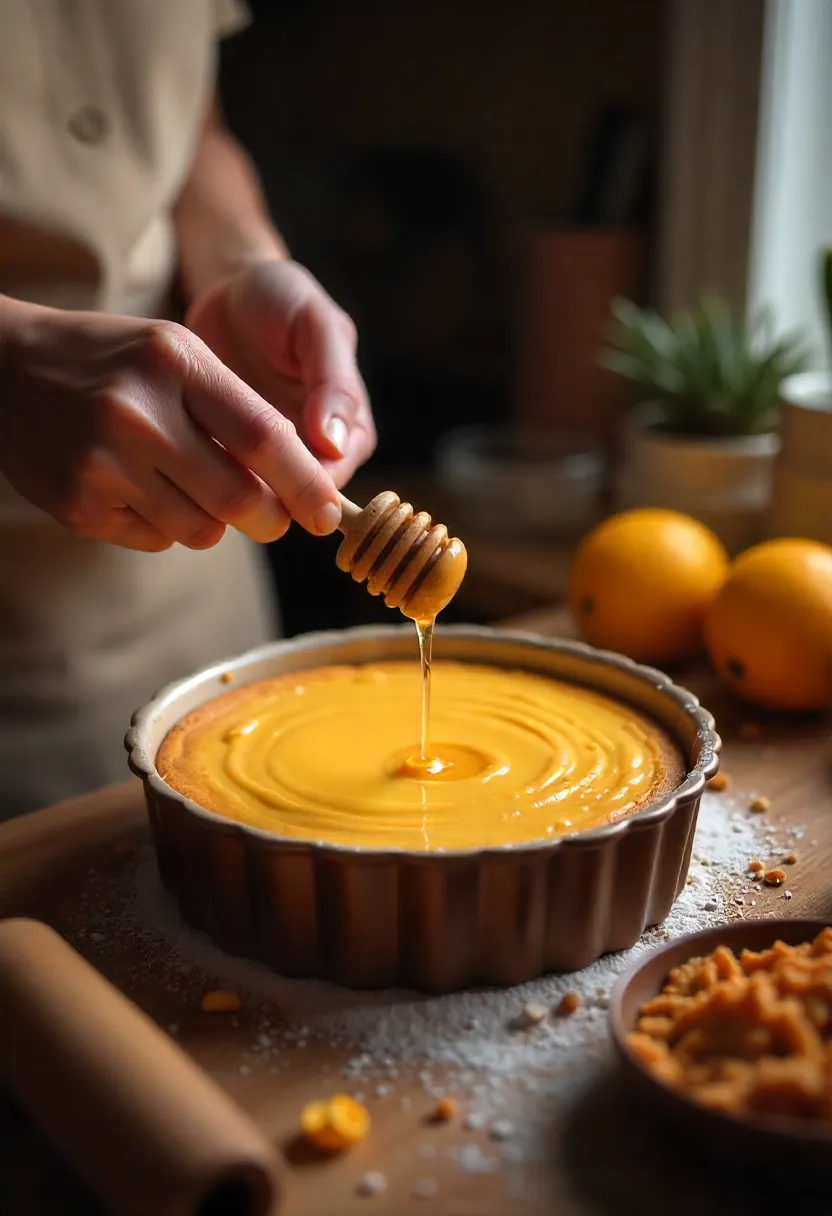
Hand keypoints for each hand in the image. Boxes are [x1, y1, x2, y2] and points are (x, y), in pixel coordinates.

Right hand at [0, 300, 342, 551]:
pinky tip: (138, 489)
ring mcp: (103, 463)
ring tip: (188, 486)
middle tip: (275, 520)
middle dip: (271, 521)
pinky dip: (166, 527)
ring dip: (214, 523)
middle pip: (239, 499)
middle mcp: (138, 412)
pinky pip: (156, 541)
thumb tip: (300, 483)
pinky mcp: (77, 505)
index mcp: (175, 362)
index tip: (330, 513)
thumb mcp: (177, 355)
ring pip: (201, 531)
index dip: (305, 484)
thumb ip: (236, 410)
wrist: (3, 370)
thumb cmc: (114, 363)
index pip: (264, 438)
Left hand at [186, 260, 375, 487]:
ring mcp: (277, 456)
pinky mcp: (238, 453)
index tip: (264, 476)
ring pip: (261, 497)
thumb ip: (332, 380)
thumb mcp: (314, 325)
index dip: (302, 488)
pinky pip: (228, 481)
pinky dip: (209, 477)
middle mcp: (318, 451)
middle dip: (262, 495)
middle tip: (221, 474)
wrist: (232, 293)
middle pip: (295, 498)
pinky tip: (185, 460)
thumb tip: (336, 442)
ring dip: (233, 490)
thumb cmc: (281, 299)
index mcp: (350, 428)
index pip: (333, 479)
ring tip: (199, 464)